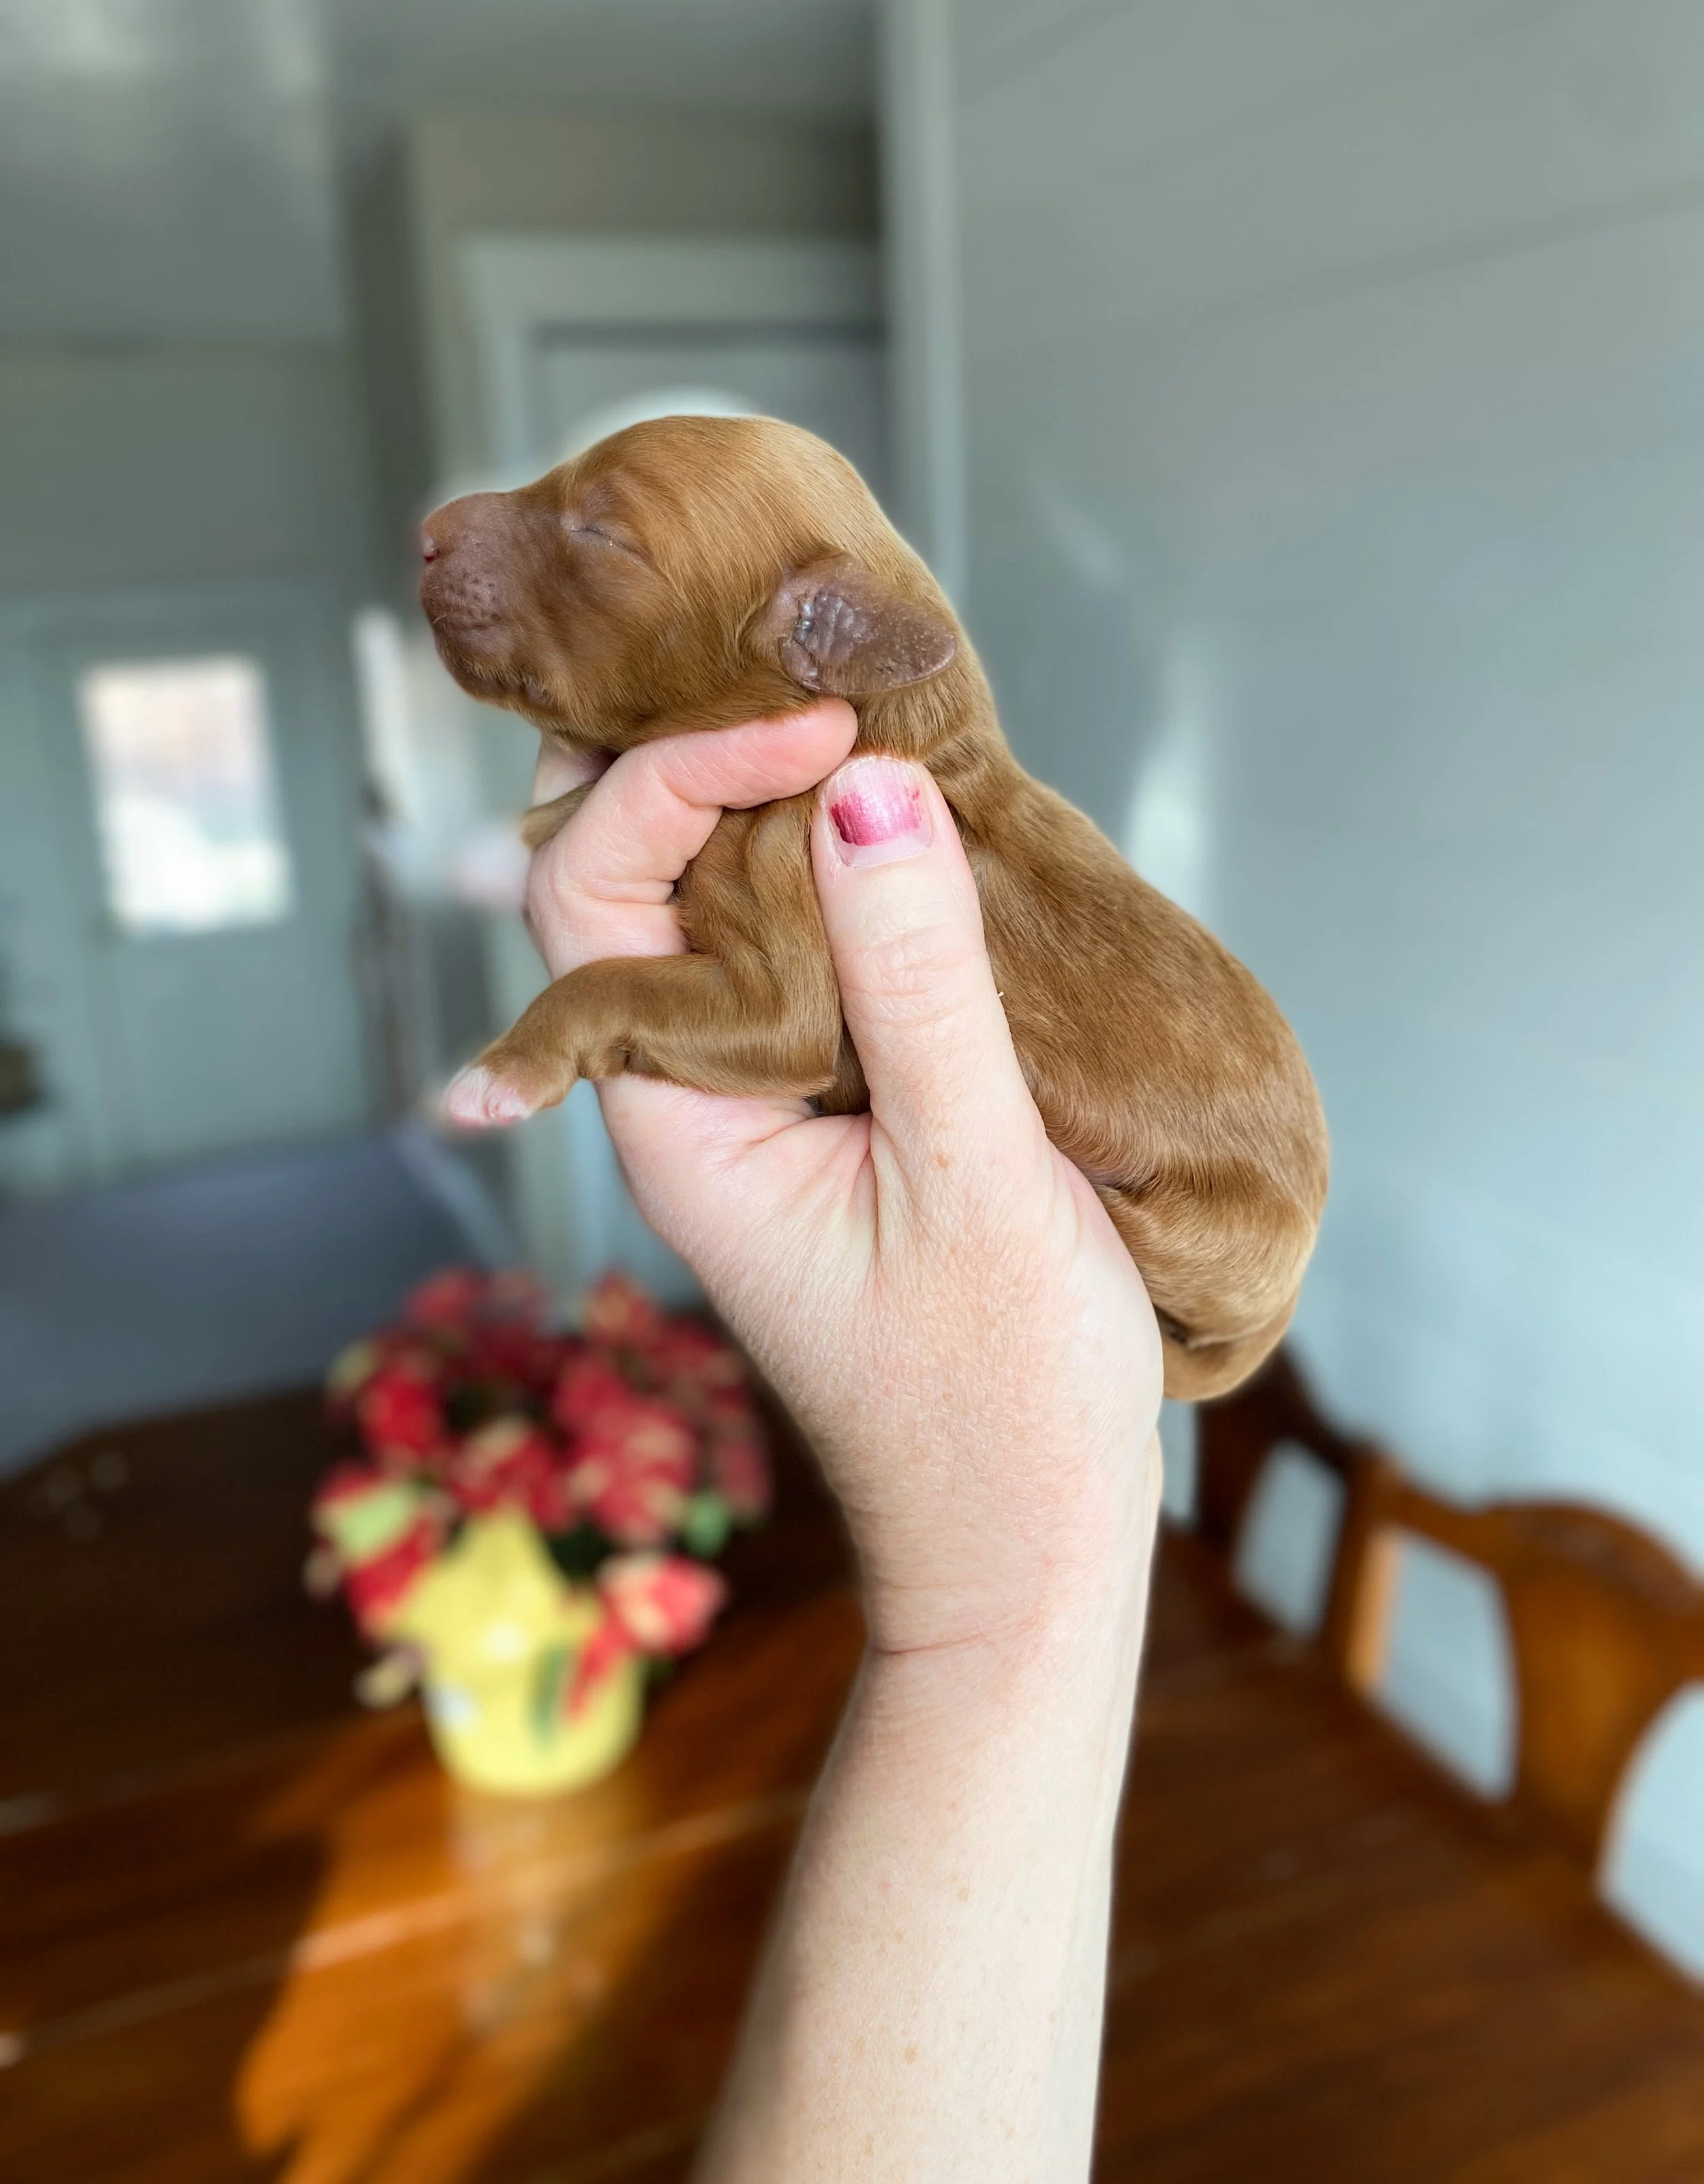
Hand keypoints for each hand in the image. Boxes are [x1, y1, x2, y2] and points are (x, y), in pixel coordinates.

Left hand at [520, 705, 1162, 1656]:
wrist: (1029, 1556)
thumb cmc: (998, 1406)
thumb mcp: (975, 1182)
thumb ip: (921, 989)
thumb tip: (869, 789)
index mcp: (675, 1117)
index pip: (589, 888)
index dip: (680, 774)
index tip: (823, 732)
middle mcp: (692, 1098)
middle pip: (627, 878)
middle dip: (698, 757)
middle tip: (821, 680)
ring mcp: (763, 1107)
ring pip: (720, 912)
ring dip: (775, 810)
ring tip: (870, 722)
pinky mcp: (839, 1118)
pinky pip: (806, 963)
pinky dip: (843, 877)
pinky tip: (915, 832)